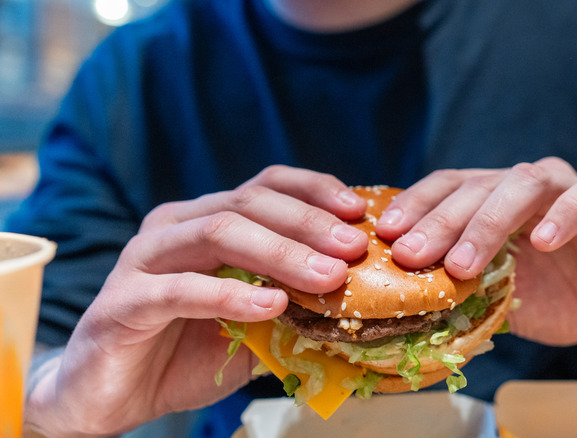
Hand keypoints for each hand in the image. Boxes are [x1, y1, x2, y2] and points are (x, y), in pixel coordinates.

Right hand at [24, 166, 367, 435]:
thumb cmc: (188, 352)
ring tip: (327, 276)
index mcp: (207, 220)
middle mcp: (177, 225)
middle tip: (353, 248)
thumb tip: (356, 296)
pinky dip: (232, 296)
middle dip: (308, 224)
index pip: (266, 185)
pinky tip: (271, 307)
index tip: (356, 210)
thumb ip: (293, 305)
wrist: (116, 395)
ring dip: (281, 254)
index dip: (314, 191)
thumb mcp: (254, 325)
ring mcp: (146, 257)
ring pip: (219, 233)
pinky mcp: (125, 299)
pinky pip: (182, 289)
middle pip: (249, 203)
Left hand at [375, 158, 576, 346]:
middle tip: (412, 255)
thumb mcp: (499, 298)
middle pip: (477, 186)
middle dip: (440, 222)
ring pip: (525, 182)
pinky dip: (564, 214)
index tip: (386, 234)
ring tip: (464, 264)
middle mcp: (527, 187)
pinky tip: (541, 242)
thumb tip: (402, 303)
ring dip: (488, 222)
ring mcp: (570, 191)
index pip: (448, 187)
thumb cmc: (554, 301)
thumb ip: (462, 290)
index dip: (416, 205)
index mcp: (494, 201)